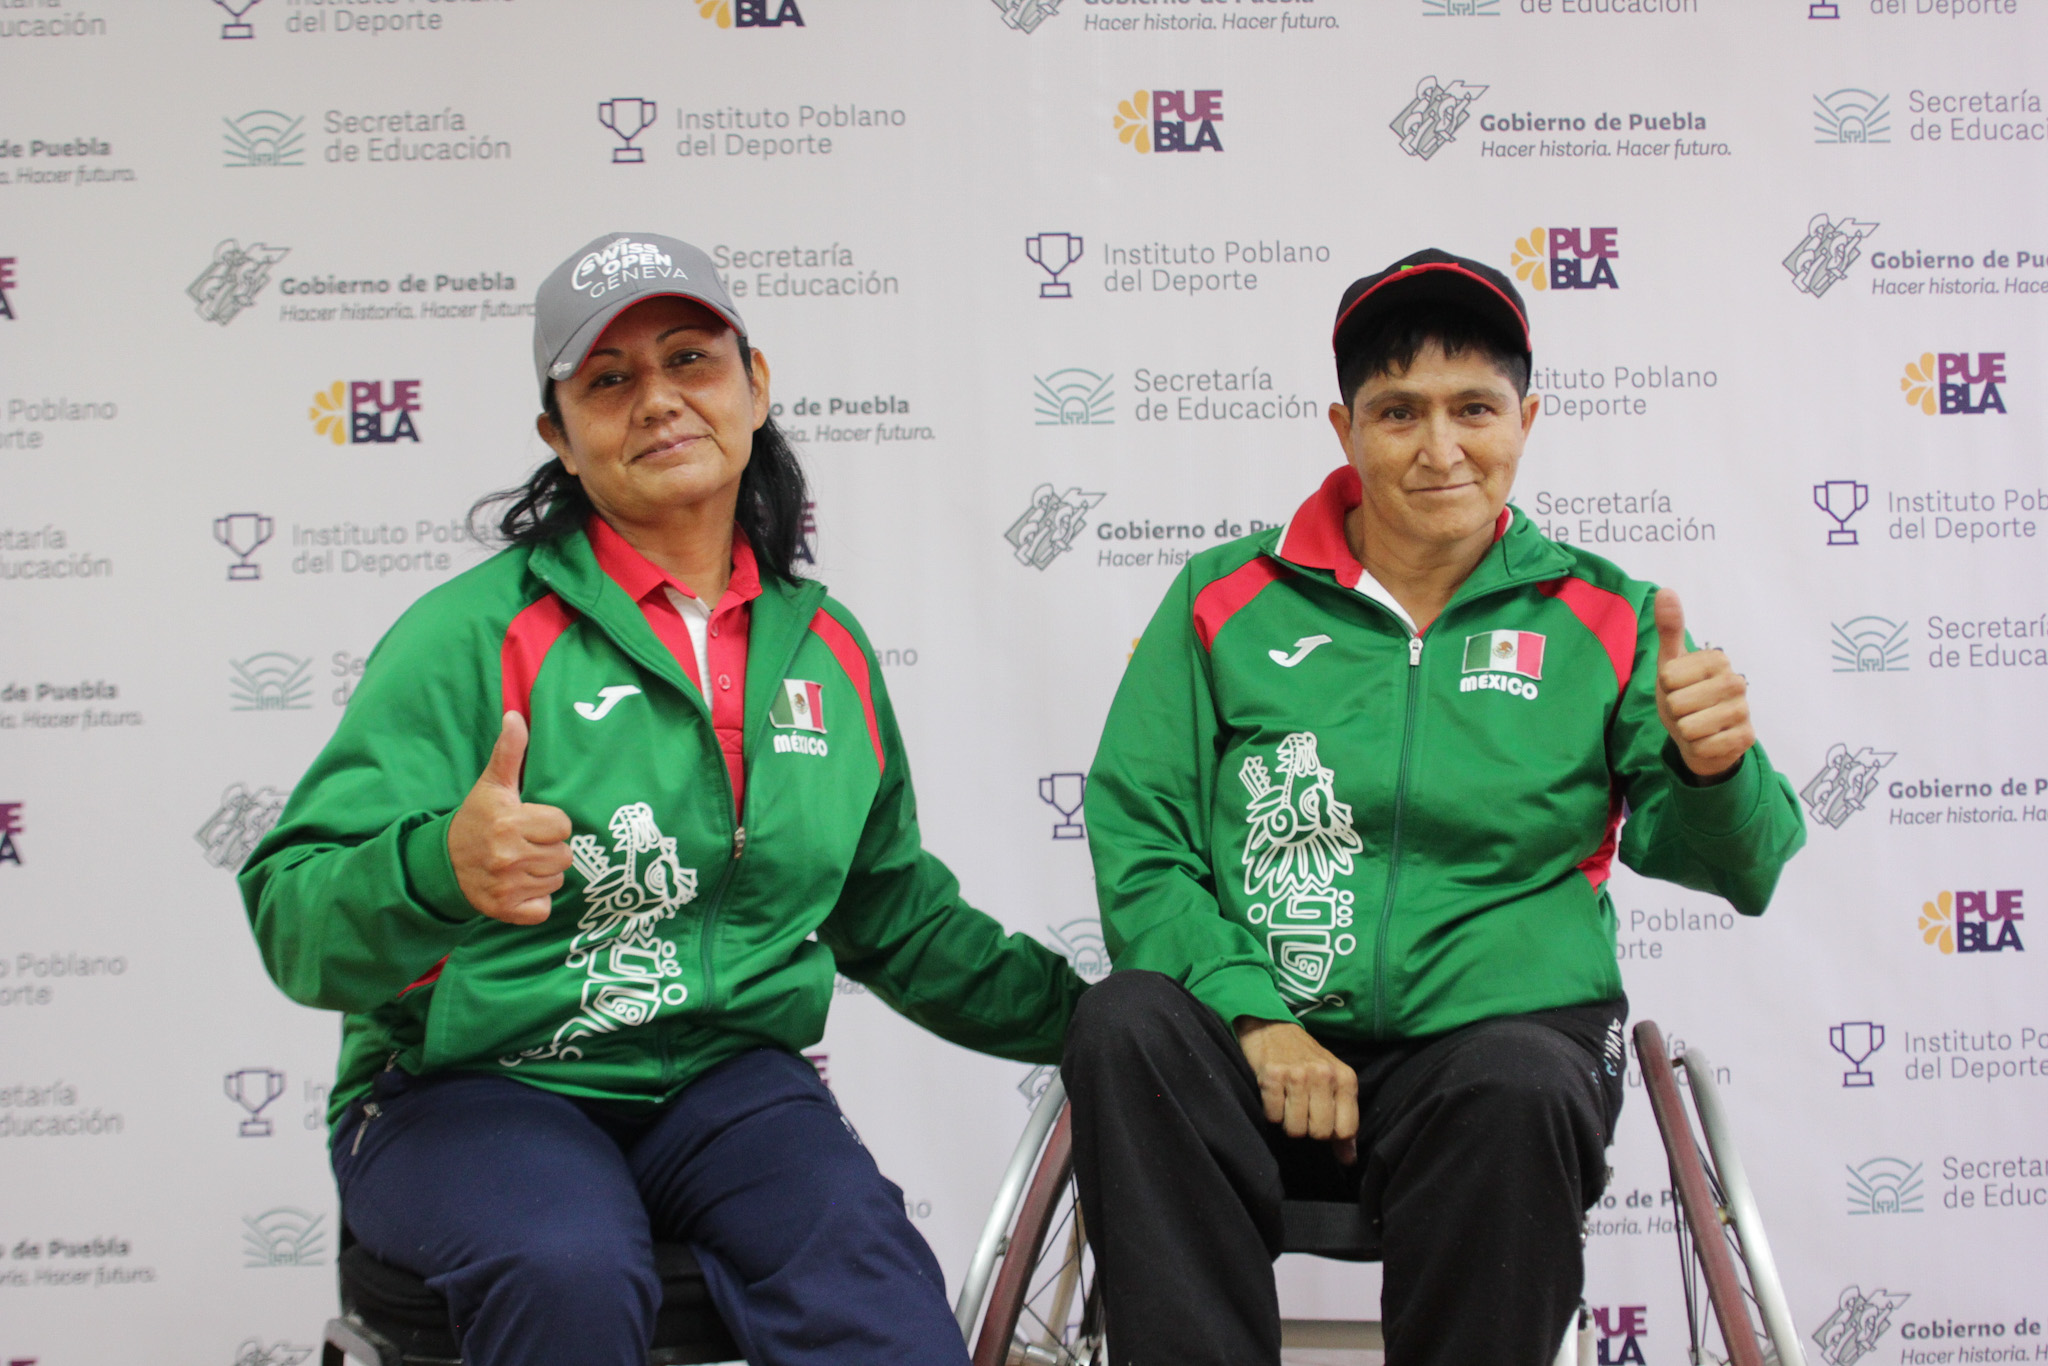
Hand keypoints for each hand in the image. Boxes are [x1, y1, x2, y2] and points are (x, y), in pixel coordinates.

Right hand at [447, 712, 572, 923]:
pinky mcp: (505, 911)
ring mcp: (507, 886)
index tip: (532, 822)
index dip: (551, 824)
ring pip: (556, 880)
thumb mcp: (491, 786)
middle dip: (550, 849)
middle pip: (564, 855)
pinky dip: (536, 901)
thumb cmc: (476, 820)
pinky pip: (543, 909)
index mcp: (509, 822)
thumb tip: (515, 716)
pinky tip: (519, 886)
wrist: (441, 864)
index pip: (563, 825)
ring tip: (521, 863)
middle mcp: (509, 856)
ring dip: (544, 873)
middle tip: (527, 844)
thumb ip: (508, 752)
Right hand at [1236, 1018, 1358, 1163]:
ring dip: (1288, 1122)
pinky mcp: (1271, 1075)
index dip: (1332, 1135)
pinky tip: (1274, 1095)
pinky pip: (1272, 1116)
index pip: (1345, 1130)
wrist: (1272, 1027)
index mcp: (1345, 1078)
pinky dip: (1271, 1112)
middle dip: (1308, 1129)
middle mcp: (1323, 1075)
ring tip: (1288, 1103)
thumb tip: (1349, 1160)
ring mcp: (1297, 1074)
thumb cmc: (1306, 1060)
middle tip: (1302, 1111)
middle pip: (1319, 1132)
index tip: (1323, 1123)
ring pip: (1295, 1129)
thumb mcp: (1333, 1084)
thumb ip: (1344, 1121)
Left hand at [1653, 589, 1754, 781]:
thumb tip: (1666, 591)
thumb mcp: (1671, 663)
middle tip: (1686, 709)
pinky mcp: (1746, 738)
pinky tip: (1708, 740)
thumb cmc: (1683, 694)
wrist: (1699, 736)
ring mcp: (1744, 711)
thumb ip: (1670, 629)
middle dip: (1674, 712)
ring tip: (1695, 723)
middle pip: (1678, 703)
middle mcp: (1736, 682)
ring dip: (1685, 731)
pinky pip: (1704, 747)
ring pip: (1690, 727)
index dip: (1665, 688)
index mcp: (1717, 659)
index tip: (1678, 687)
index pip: (1668, 677)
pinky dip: (1697, 747)